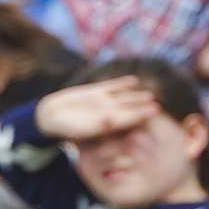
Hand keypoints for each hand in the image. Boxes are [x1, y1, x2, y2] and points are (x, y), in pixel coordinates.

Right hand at [32, 76, 159, 141]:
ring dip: (136, 96)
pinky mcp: (94, 92)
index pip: (130, 119)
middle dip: (143, 107)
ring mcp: (103, 102)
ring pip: (124, 98)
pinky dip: (122, 84)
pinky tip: (133, 80)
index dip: (143, 115)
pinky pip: (111, 87)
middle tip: (158, 105)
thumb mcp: (81, 128)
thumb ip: (96, 125)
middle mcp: (109, 113)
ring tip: (150, 94)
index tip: (156, 111)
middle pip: (130, 109)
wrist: (50, 117)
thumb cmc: (65, 128)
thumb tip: (112, 120)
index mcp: (108, 124)